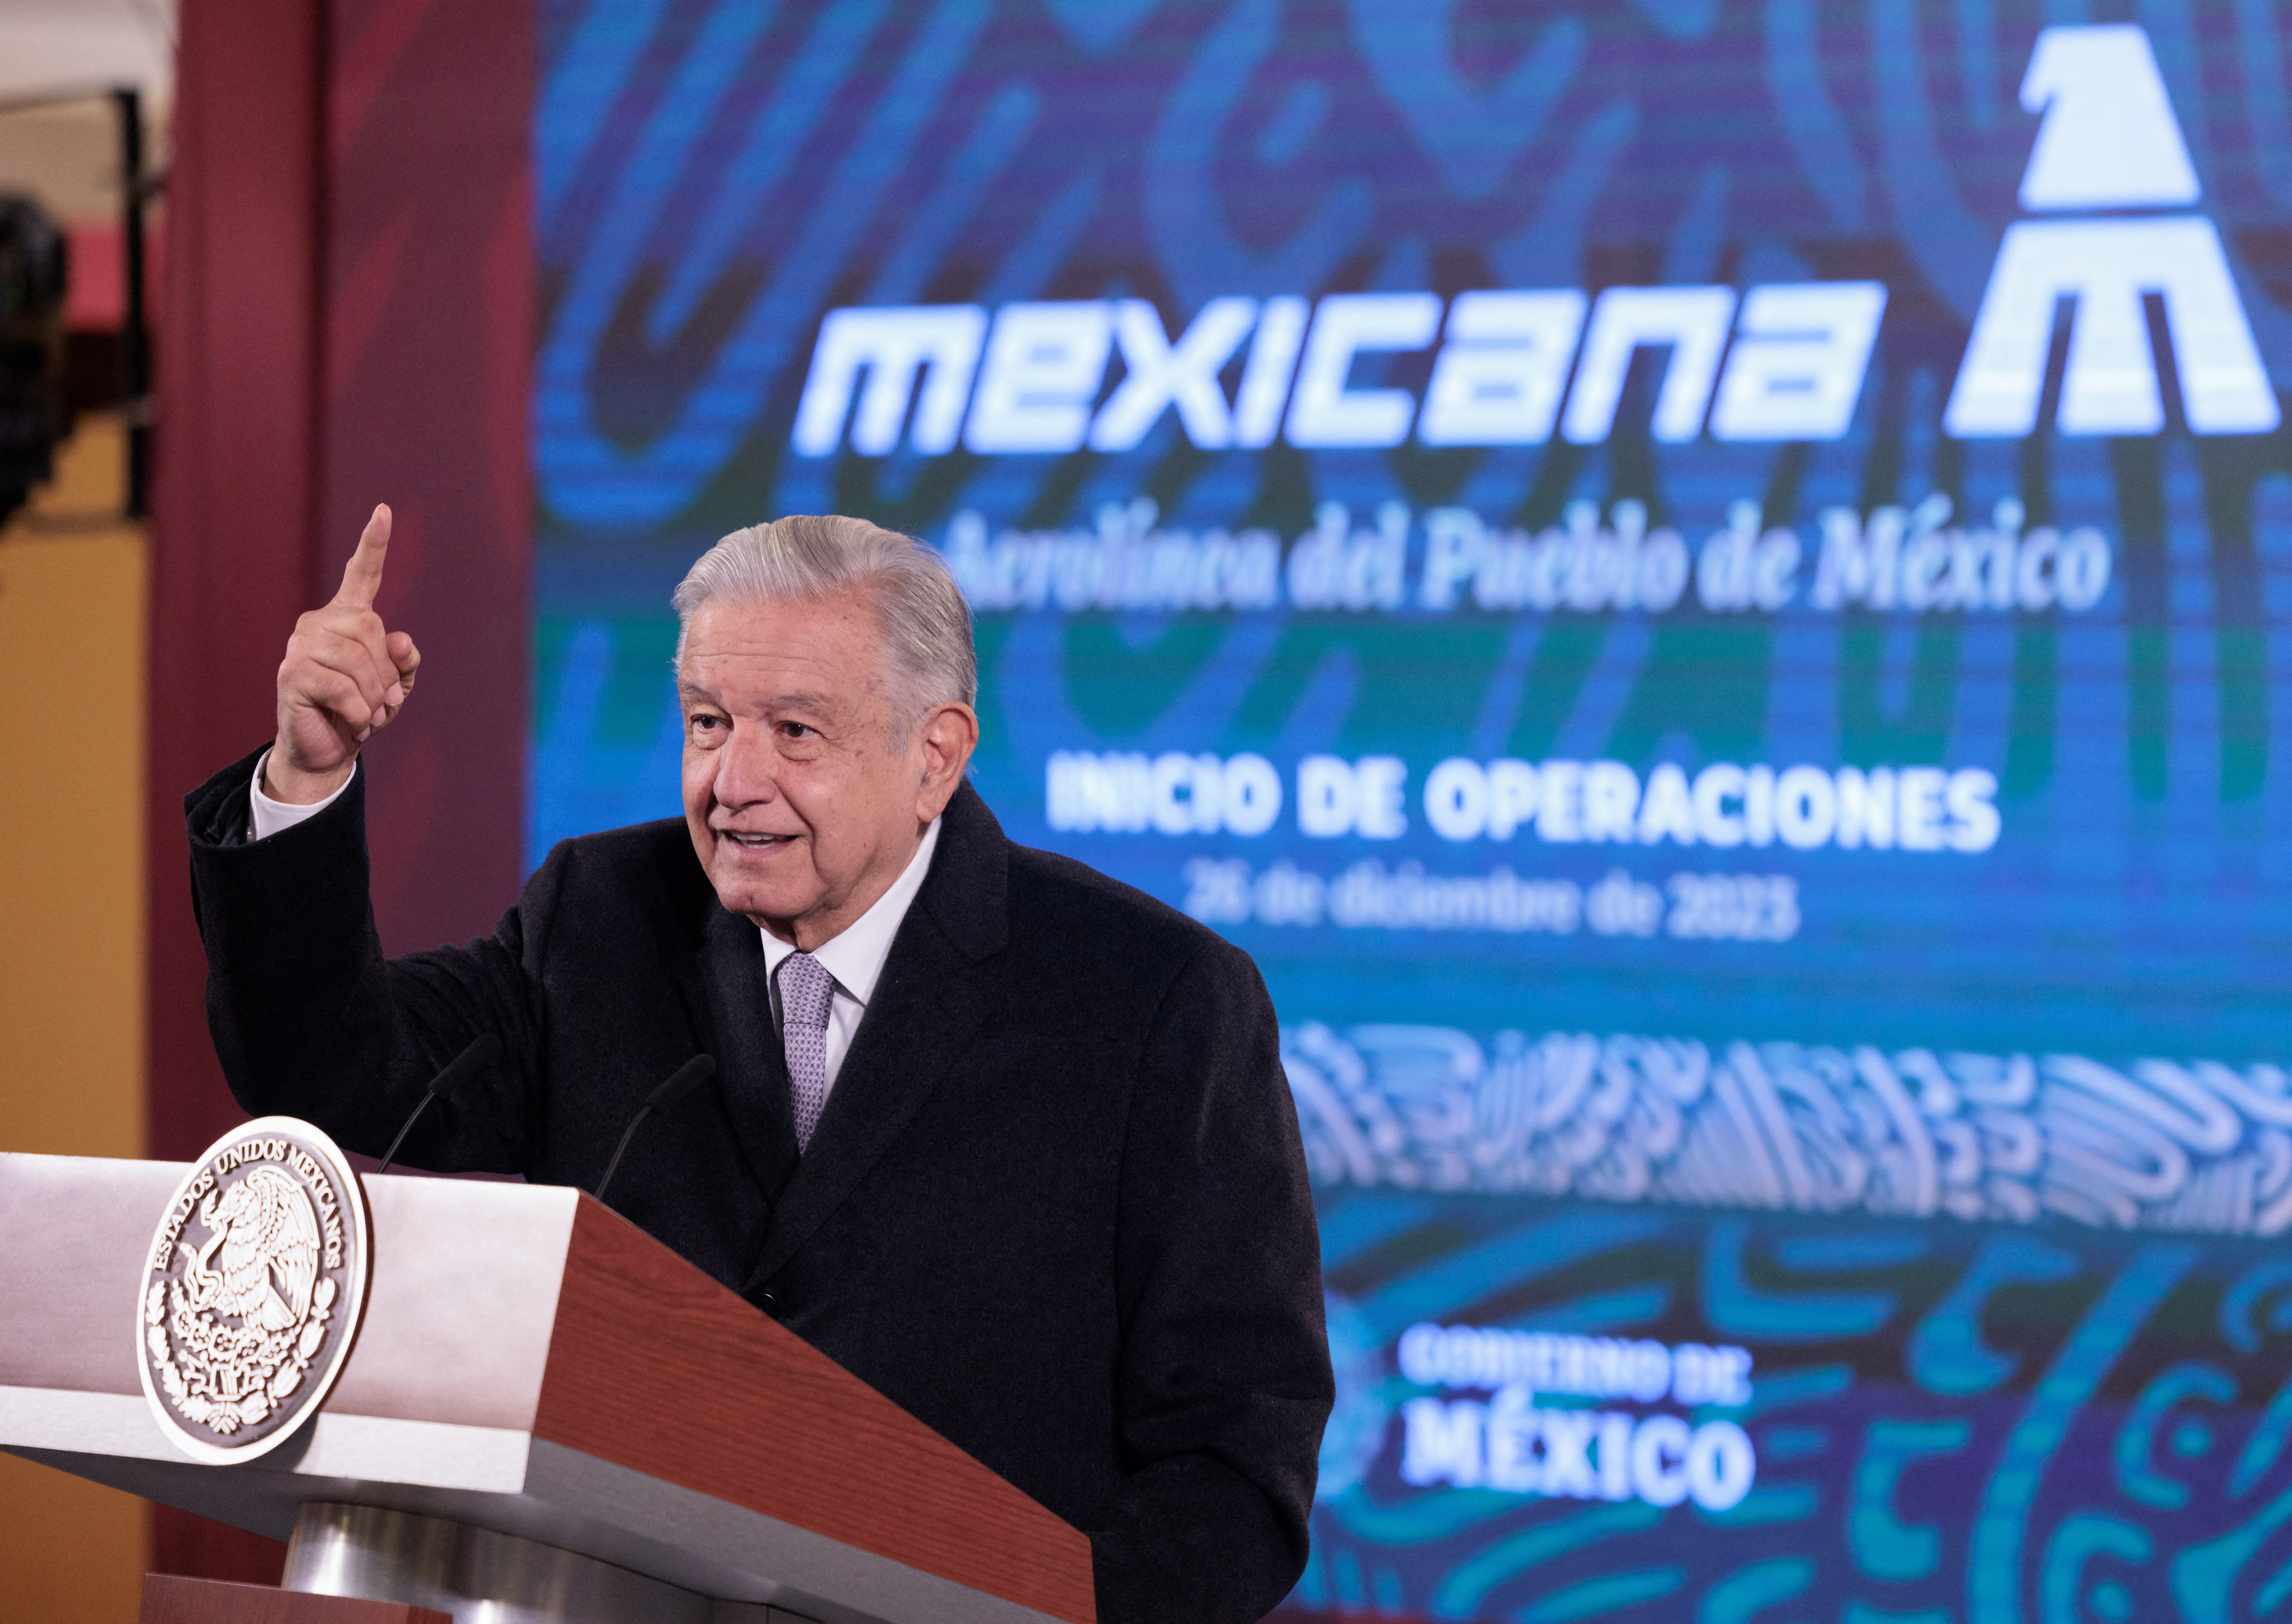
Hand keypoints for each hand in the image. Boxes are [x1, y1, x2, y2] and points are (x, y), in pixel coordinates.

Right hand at [266, 504, 421, 803]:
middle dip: (385, 673)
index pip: (361, 574)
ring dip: (374, 697)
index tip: (384, 511)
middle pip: (372, 630)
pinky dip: (360, 713)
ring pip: (359, 660)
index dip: (373, 544)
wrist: (327, 749)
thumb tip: (403, 639)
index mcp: (347, 619)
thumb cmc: (361, 711)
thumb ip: (405, 661)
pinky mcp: (293, 673)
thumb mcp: (395, 686)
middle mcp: (319, 623)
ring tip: (365, 713)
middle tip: (379, 701)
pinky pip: (345, 689)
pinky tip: (351, 721)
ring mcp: (301, 645)